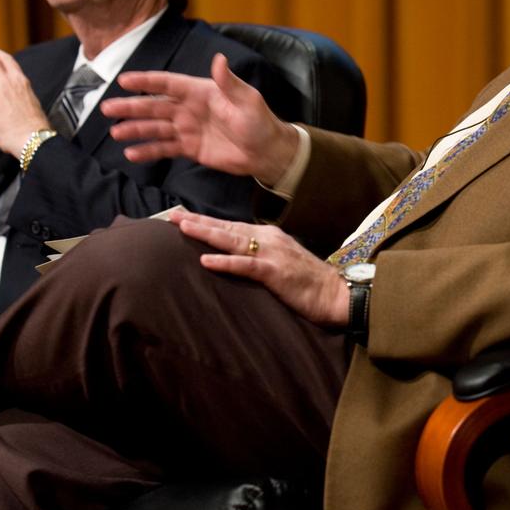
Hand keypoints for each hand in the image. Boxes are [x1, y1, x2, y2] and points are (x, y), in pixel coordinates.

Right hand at [102, 53, 299, 185]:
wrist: (267, 152)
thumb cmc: (260, 122)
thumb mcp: (247, 100)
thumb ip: (228, 82)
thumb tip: (219, 59)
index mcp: (201, 91)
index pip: (168, 84)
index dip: (146, 82)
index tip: (124, 80)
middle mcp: (190, 108)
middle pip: (155, 106)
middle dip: (131, 107)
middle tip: (107, 109)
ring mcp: (188, 129)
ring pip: (155, 128)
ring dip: (135, 130)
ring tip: (115, 133)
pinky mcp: (190, 148)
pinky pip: (164, 148)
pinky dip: (148, 151)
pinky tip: (131, 154)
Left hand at [168, 209, 347, 327]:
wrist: (336, 294)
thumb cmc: (309, 282)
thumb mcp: (282, 262)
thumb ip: (260, 256)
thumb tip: (237, 257)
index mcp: (269, 236)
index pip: (231, 226)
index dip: (207, 221)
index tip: (183, 216)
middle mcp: (269, 238)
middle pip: (226, 228)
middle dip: (198, 221)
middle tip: (172, 215)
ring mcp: (272, 254)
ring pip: (232, 240)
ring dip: (206, 233)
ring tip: (183, 228)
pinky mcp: (275, 272)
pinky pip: (245, 265)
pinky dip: (225, 262)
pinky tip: (206, 261)